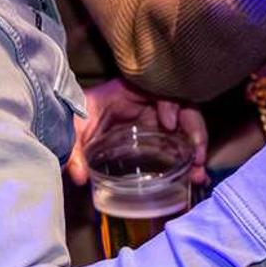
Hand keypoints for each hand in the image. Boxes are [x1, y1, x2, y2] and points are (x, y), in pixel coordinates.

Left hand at [64, 79, 208, 187]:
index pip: (161, 90)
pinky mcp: (156, 135)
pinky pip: (178, 142)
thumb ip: (75, 150)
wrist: (68, 118)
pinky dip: (188, 158)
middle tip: (196, 157)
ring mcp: (155, 119)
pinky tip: (193, 177)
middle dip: (194, 132)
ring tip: (197, 173)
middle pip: (183, 109)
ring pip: (185, 128)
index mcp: (131, 92)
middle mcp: (149, 104)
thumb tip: (80, 177)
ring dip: (195, 150)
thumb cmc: (76, 115)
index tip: (170, 122)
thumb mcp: (74, 128)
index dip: (171, 103)